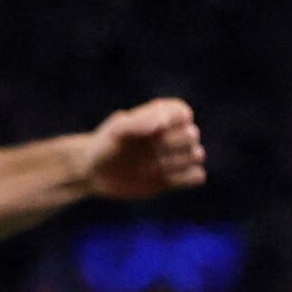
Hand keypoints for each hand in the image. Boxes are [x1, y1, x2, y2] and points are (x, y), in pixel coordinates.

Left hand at [82, 97, 206, 201]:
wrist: (95, 172)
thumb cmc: (104, 145)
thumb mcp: (116, 130)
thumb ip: (138, 122)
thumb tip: (161, 124)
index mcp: (159, 116)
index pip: (183, 112)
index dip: (172, 123)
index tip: (152, 131)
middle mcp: (170, 134)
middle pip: (192, 135)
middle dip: (172, 145)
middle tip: (149, 152)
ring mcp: (174, 156)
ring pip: (197, 155)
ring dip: (177, 163)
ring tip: (153, 167)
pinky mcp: (173, 178)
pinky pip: (197, 176)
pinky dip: (186, 178)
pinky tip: (165, 179)